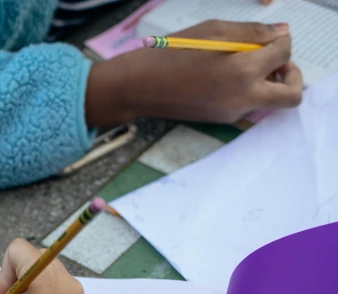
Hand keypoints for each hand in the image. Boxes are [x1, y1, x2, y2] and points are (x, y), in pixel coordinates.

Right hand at [86, 21, 301, 126]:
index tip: (271, 37)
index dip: (283, 42)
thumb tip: (280, 35)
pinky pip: (249, 105)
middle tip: (276, 60)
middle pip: (291, 95)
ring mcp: (234, 113)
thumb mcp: (215, 30)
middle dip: (292, 74)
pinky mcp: (223, 120)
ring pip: (270, 101)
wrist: (143, 86)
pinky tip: (227, 76)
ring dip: (269, 82)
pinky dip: (249, 89)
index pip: (284, 55)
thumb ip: (253, 33)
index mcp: (243, 72)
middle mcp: (243, 98)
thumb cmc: (175, 52)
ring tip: (246, 64)